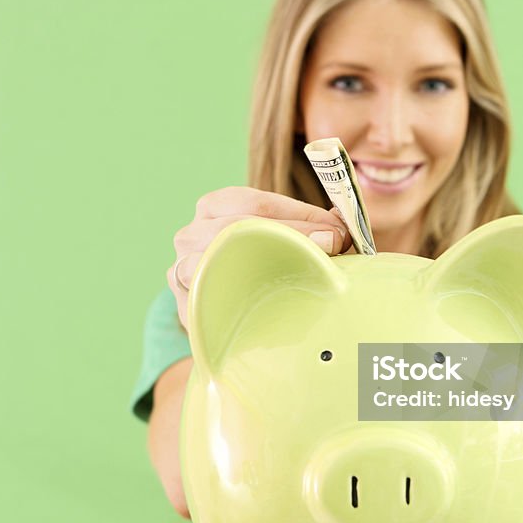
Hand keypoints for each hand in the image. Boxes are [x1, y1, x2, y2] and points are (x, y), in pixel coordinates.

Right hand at [167, 186, 349, 329]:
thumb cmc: (257, 270)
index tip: (338, 228)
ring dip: (271, 264)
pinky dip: (242, 297)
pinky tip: (271, 299)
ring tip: (311, 272)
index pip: (257, 204)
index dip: (302, 214)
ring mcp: (181, 269)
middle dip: (294, 234)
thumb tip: (341, 224)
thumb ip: (309, 229)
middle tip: (334, 244)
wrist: (219, 318)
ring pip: (223, 259)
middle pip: (240, 227)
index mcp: (214, 207)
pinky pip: (212, 297)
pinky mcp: (185, 305)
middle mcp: (190, 233)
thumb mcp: (278, 240)